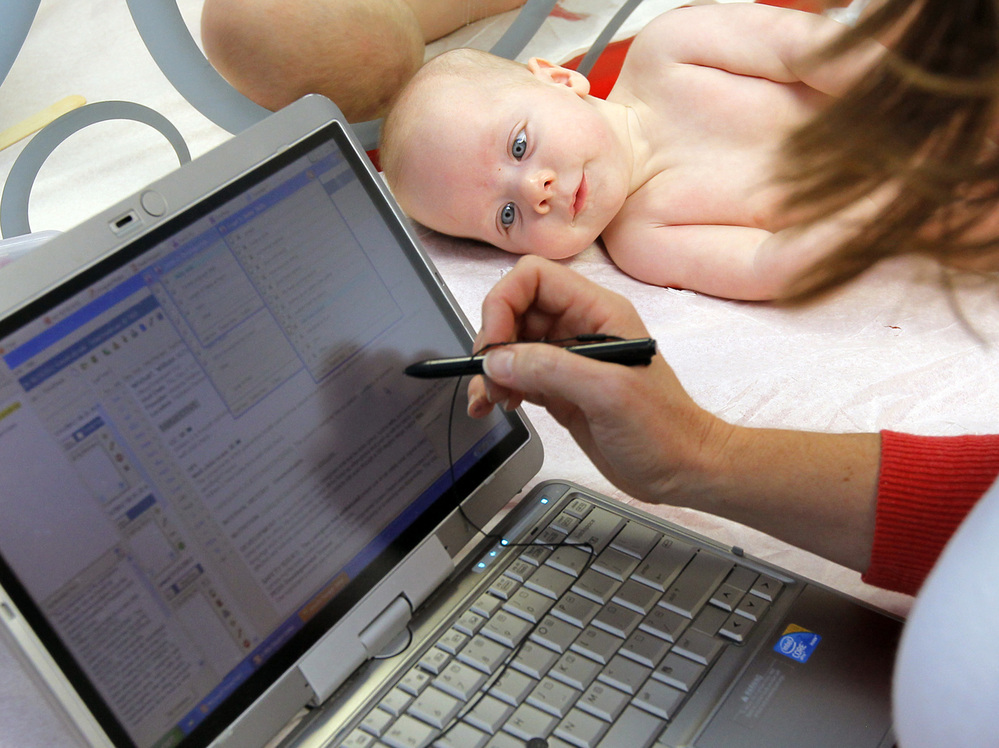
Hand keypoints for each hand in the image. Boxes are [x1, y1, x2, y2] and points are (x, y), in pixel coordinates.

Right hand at [467, 258, 880, 570]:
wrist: (683, 470)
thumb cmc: (663, 430)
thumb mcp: (608, 394)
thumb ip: (550, 369)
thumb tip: (497, 360)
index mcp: (597, 311)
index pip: (534, 278)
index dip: (504, 303)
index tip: (493, 346)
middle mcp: (579, 327)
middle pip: (516, 310)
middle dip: (494, 342)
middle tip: (490, 380)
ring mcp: (568, 359)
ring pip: (512, 346)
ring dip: (491, 370)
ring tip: (489, 402)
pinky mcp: (559, 389)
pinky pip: (517, 376)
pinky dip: (497, 388)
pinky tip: (491, 408)